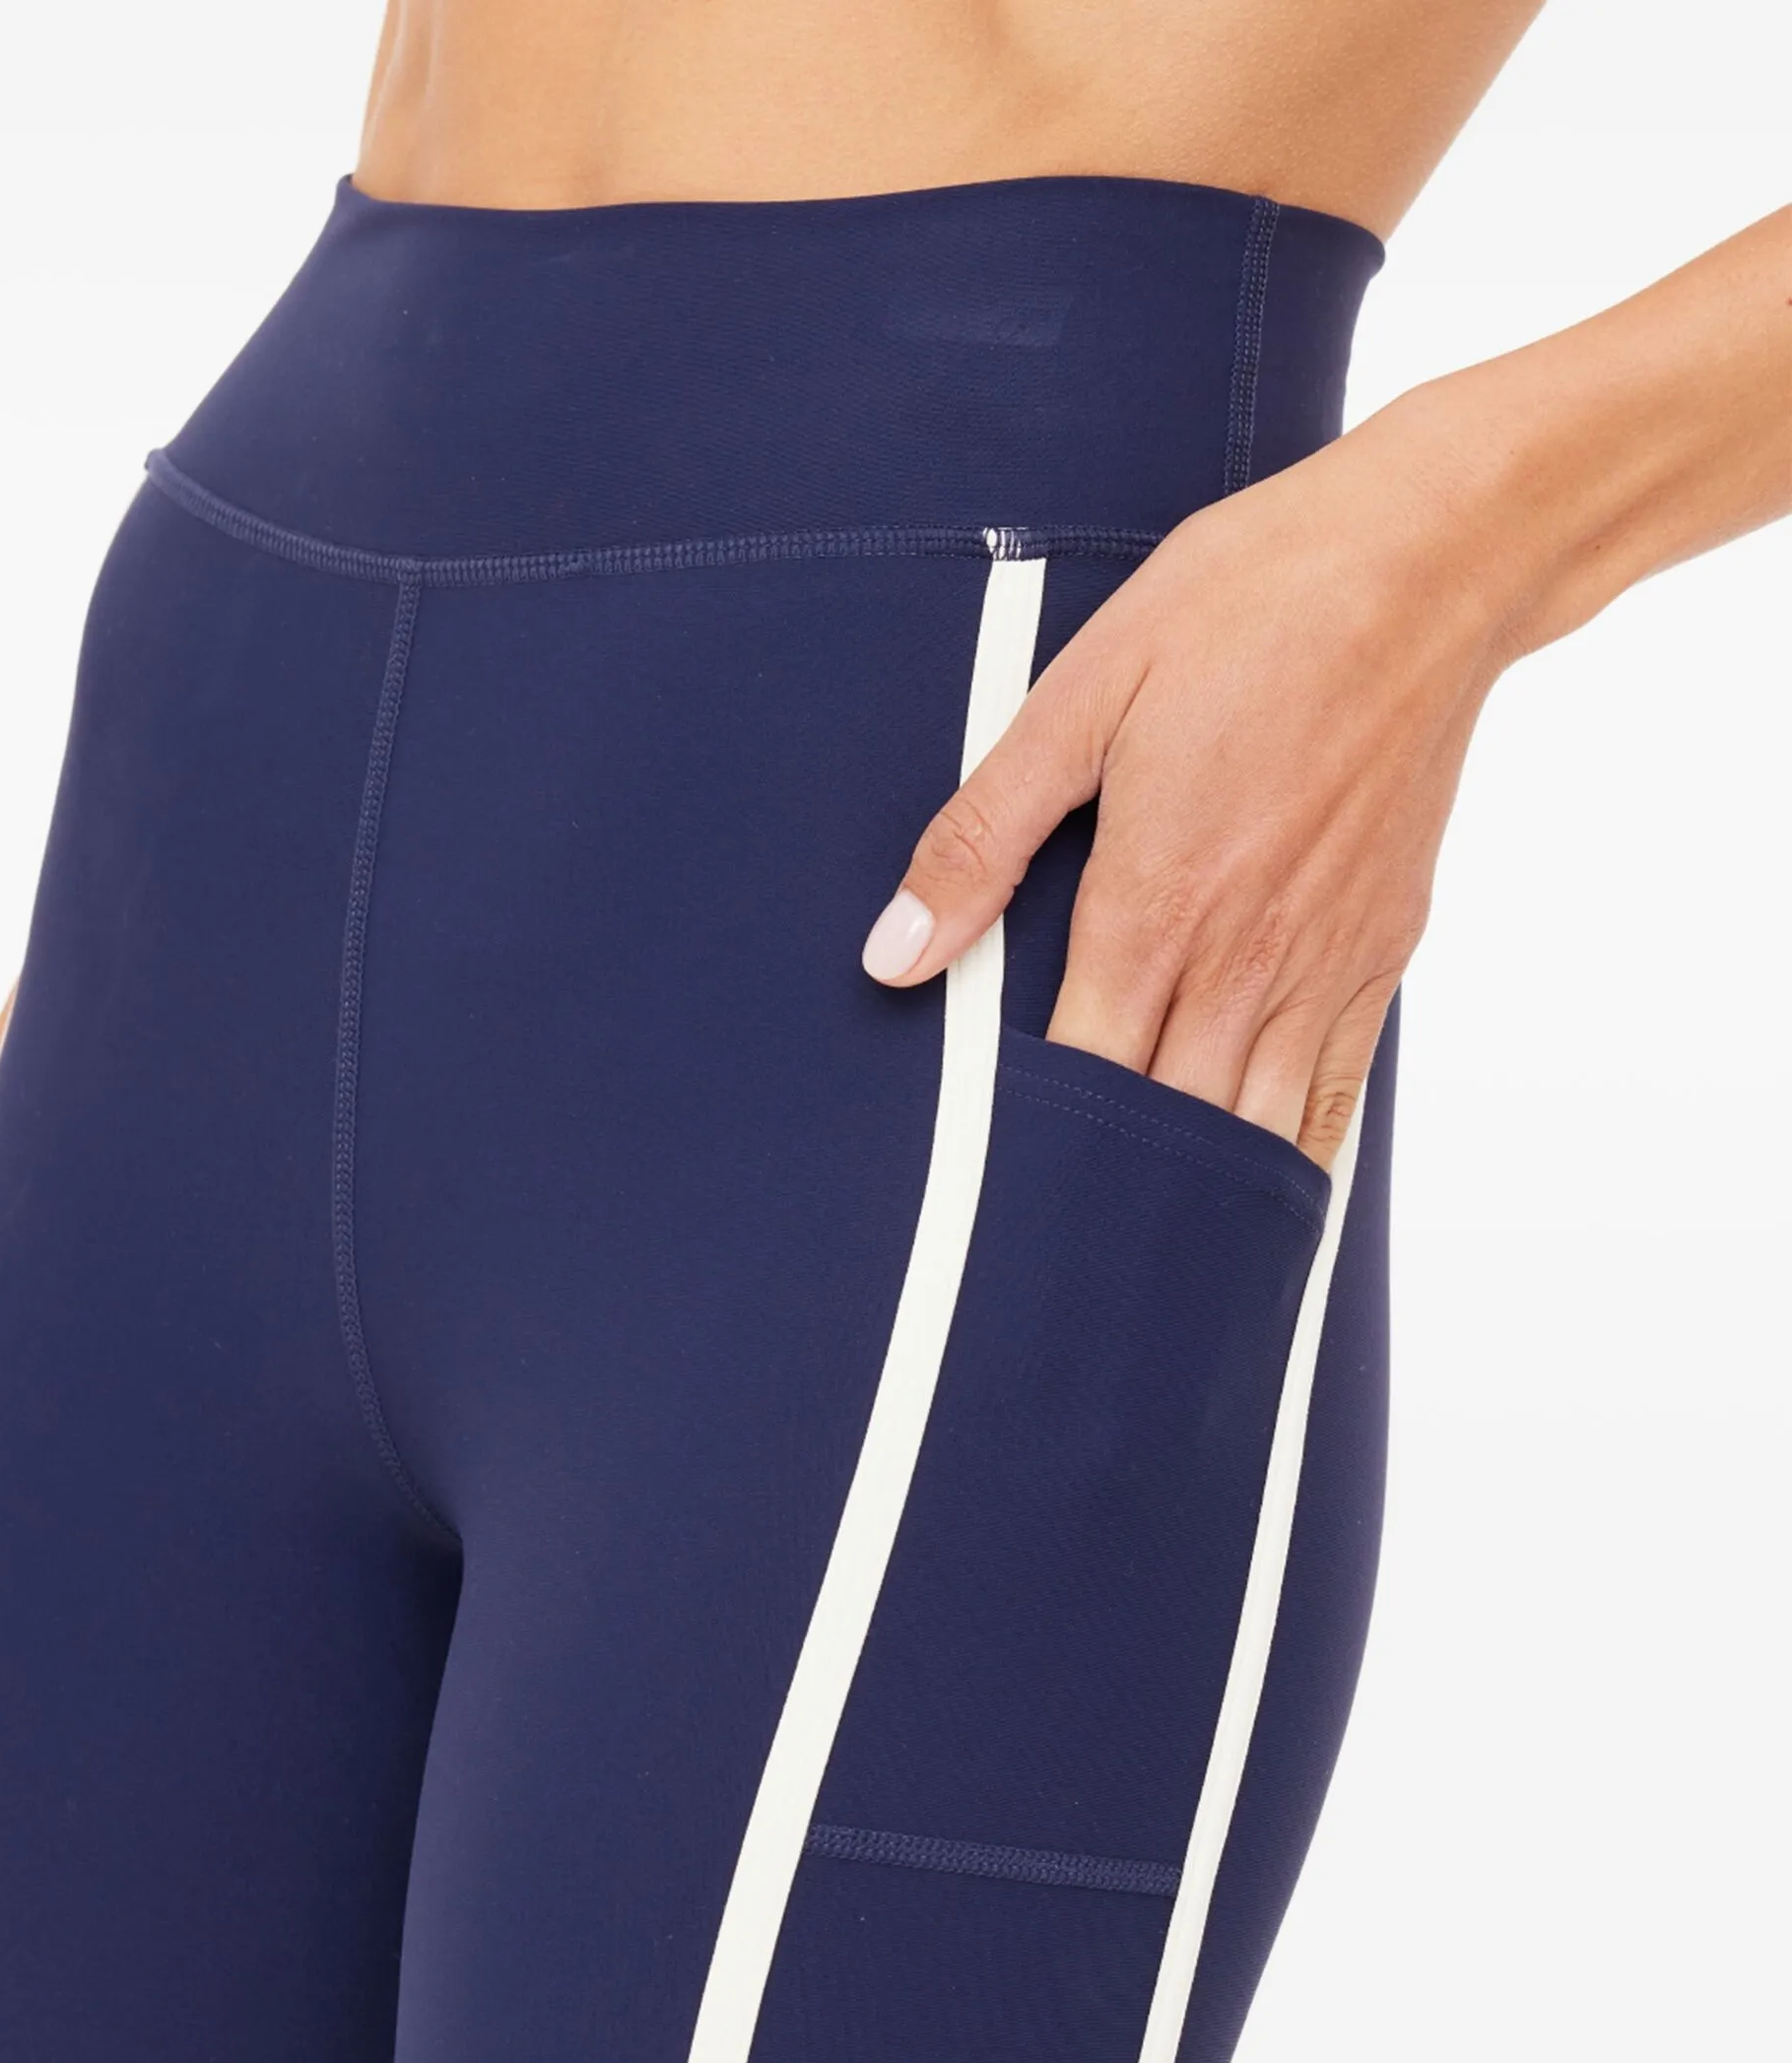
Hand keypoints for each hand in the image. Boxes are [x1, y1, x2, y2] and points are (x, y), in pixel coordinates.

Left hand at [863, 391, 1517, 1165]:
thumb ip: (981, 839)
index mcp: (1153, 904)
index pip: (1078, 1081)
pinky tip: (1245, 1193)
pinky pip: (1334, 1097)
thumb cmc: (1249, 606)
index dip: (1029, 1146)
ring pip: (1253, 1136)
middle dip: (1104, 1188)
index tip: (983, 1185)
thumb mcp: (1080, 697)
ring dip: (1196, 1193)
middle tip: (1043, 1237)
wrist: (1428, 564)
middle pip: (1165, 1132)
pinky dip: (1288, 1156)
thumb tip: (892, 954)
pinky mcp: (1382, 953)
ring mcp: (1323, 964)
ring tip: (1133, 1240)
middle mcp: (1244, 958)